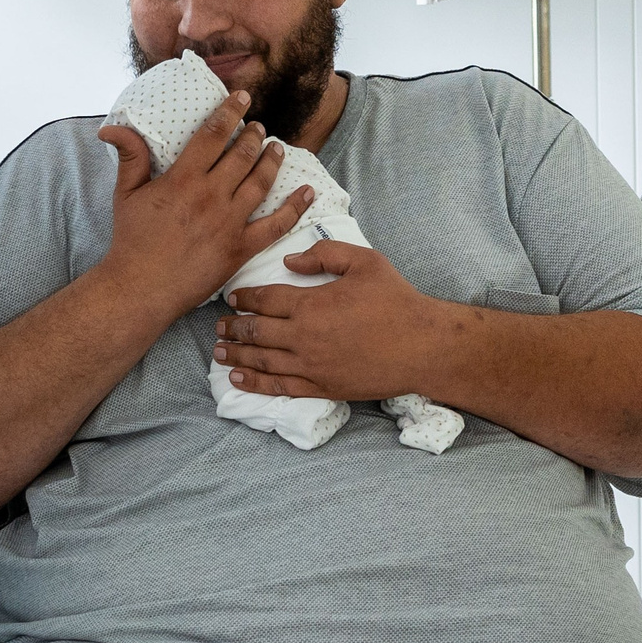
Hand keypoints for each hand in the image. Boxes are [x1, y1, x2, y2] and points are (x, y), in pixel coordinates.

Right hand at [97, 90, 313, 316]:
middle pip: (242, 155)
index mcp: (183, 180)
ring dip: (272, 161)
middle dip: (254, 135)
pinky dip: (295, 207)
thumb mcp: (125, 194)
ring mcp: (229, 223)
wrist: (141, 288)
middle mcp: (211, 196)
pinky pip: (276, 225)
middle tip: (259, 127)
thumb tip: (111, 127)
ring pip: (261, 183)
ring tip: (277, 148)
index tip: (241, 98)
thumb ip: (129, 157)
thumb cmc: (131, 241)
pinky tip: (307, 192)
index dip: (229, 112)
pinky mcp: (241, 248)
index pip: (212, 135)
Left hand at [214, 240, 456, 400]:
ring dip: (237, 355)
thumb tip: (289, 260)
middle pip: (257, 331)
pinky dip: (255, 383)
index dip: (244, 298)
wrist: (422, 345)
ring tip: (218, 352)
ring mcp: (310, 366)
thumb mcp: (364, 261)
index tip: (232, 298)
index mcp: (311, 304)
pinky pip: (280, 387)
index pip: (265, 299)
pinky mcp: (321, 387)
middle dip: (234, 327)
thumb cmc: (395, 300)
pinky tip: (238, 379)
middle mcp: (303, 336)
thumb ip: (324, 255)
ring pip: (262, 360)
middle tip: (219, 325)